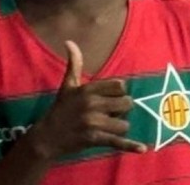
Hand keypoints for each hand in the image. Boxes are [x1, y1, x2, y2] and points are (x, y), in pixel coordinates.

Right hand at [31, 40, 146, 159]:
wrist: (48, 136)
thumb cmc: (61, 108)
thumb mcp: (68, 84)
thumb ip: (74, 63)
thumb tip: (69, 41)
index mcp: (88, 89)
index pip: (120, 85)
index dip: (119, 91)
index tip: (111, 95)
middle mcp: (92, 104)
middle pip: (126, 103)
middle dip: (122, 108)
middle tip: (112, 111)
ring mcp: (94, 123)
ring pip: (124, 123)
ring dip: (120, 126)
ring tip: (109, 125)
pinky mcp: (95, 139)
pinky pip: (117, 142)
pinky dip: (130, 146)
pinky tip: (142, 148)